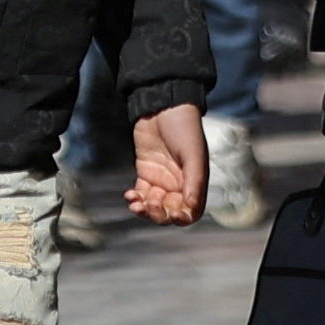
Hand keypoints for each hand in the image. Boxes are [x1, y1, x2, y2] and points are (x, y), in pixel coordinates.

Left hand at [129, 104, 203, 222]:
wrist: (163, 107)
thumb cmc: (184, 127)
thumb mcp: (193, 153)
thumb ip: (194, 180)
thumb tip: (191, 207)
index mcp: (194, 182)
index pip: (191, 211)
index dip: (182, 218)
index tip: (172, 215)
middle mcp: (179, 185)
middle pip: (169, 212)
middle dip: (159, 214)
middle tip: (149, 205)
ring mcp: (162, 180)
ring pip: (153, 206)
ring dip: (144, 209)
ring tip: (135, 203)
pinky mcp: (146, 173)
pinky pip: (141, 194)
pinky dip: (135, 199)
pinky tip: (130, 195)